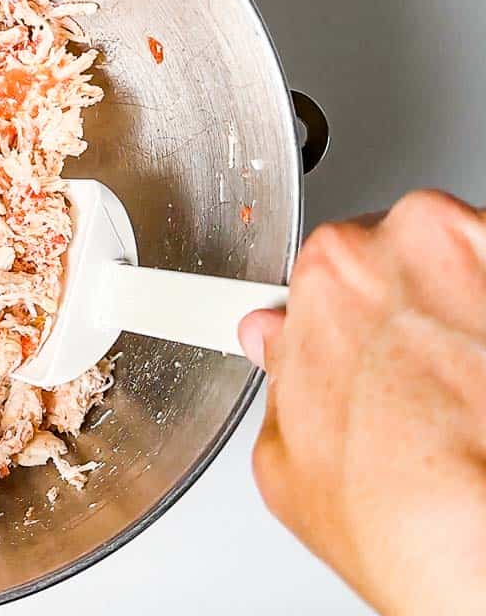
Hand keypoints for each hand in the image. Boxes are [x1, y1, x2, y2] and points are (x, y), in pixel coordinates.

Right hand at [239, 190, 485, 614]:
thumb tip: (280, 356)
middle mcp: (410, 242)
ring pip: (466, 265)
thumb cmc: (401, 502)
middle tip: (409, 381)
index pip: (324, 271)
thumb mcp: (283, 458)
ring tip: (464, 389)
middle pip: (399, 257)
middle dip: (402, 309)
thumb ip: (277, 378)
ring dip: (462, 311)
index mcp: (331, 267)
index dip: (338, 318)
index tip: (350, 351)